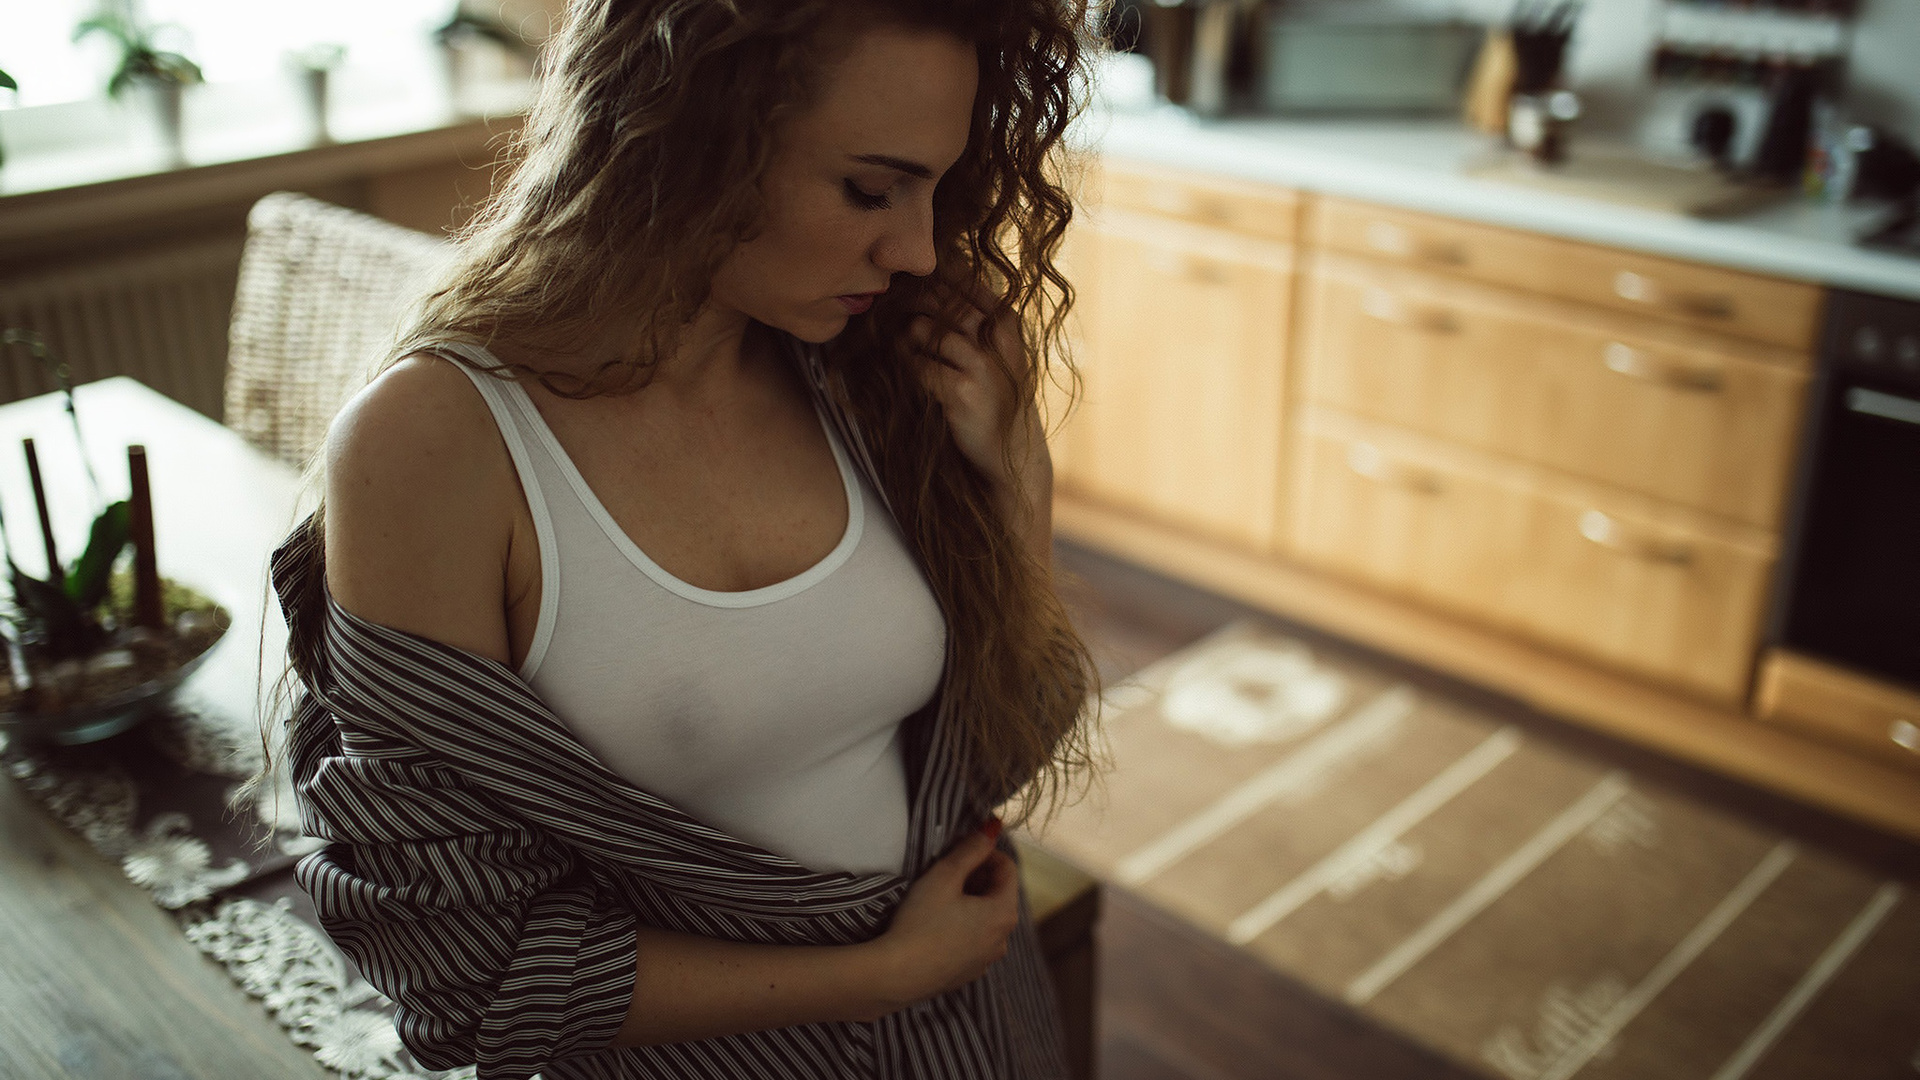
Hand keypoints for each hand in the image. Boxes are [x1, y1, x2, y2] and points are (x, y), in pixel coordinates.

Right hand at [867, 818, 1019, 1012]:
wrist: (896, 975)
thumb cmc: (919, 922)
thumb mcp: (944, 876)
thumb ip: (971, 849)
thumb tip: (992, 828)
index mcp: (1004, 913)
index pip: (1008, 869)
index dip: (986, 853)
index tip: (961, 851)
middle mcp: (1003, 939)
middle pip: (999, 894)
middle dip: (978, 877)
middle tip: (948, 872)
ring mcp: (987, 960)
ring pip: (987, 918)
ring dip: (970, 902)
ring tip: (940, 898)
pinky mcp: (969, 973)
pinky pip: (974, 940)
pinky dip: (963, 926)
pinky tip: (937, 926)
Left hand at [906, 285, 1043, 489]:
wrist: (1011, 447)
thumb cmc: (998, 393)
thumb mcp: (1000, 349)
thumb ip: (976, 316)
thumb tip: (934, 281)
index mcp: (1006, 321)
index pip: (964, 281)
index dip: (933, 280)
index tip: (915, 287)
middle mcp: (996, 338)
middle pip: (940, 300)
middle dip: (913, 305)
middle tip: (898, 315)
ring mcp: (980, 365)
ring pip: (924, 329)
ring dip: (908, 338)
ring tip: (907, 348)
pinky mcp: (960, 391)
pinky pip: (918, 365)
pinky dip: (909, 366)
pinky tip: (912, 372)